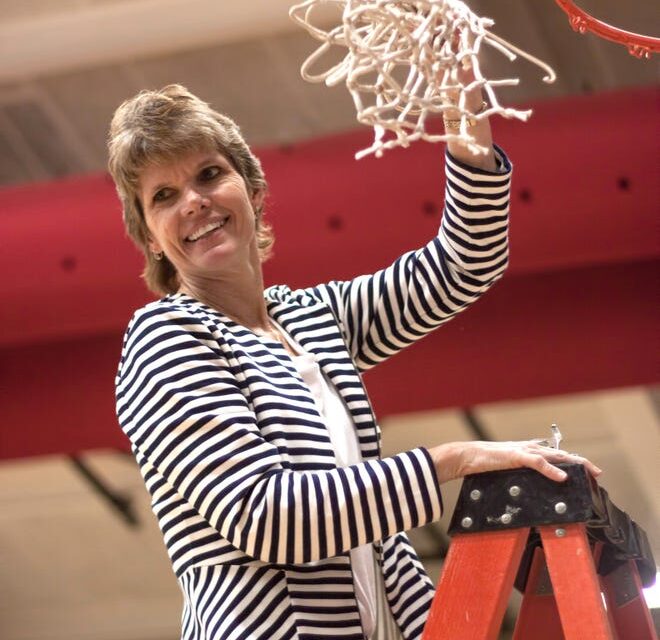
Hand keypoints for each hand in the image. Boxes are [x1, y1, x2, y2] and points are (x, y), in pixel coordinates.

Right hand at [428, 440, 602, 484]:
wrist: (466, 456)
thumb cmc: (483, 463)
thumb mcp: (506, 467)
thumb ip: (519, 470)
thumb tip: (530, 482)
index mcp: (527, 451)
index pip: (554, 454)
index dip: (571, 461)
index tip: (585, 470)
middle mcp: (528, 448)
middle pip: (561, 454)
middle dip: (581, 462)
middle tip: (597, 473)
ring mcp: (523, 451)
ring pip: (555, 456)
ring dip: (574, 463)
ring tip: (589, 472)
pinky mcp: (516, 456)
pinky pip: (538, 463)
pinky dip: (551, 470)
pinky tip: (562, 476)